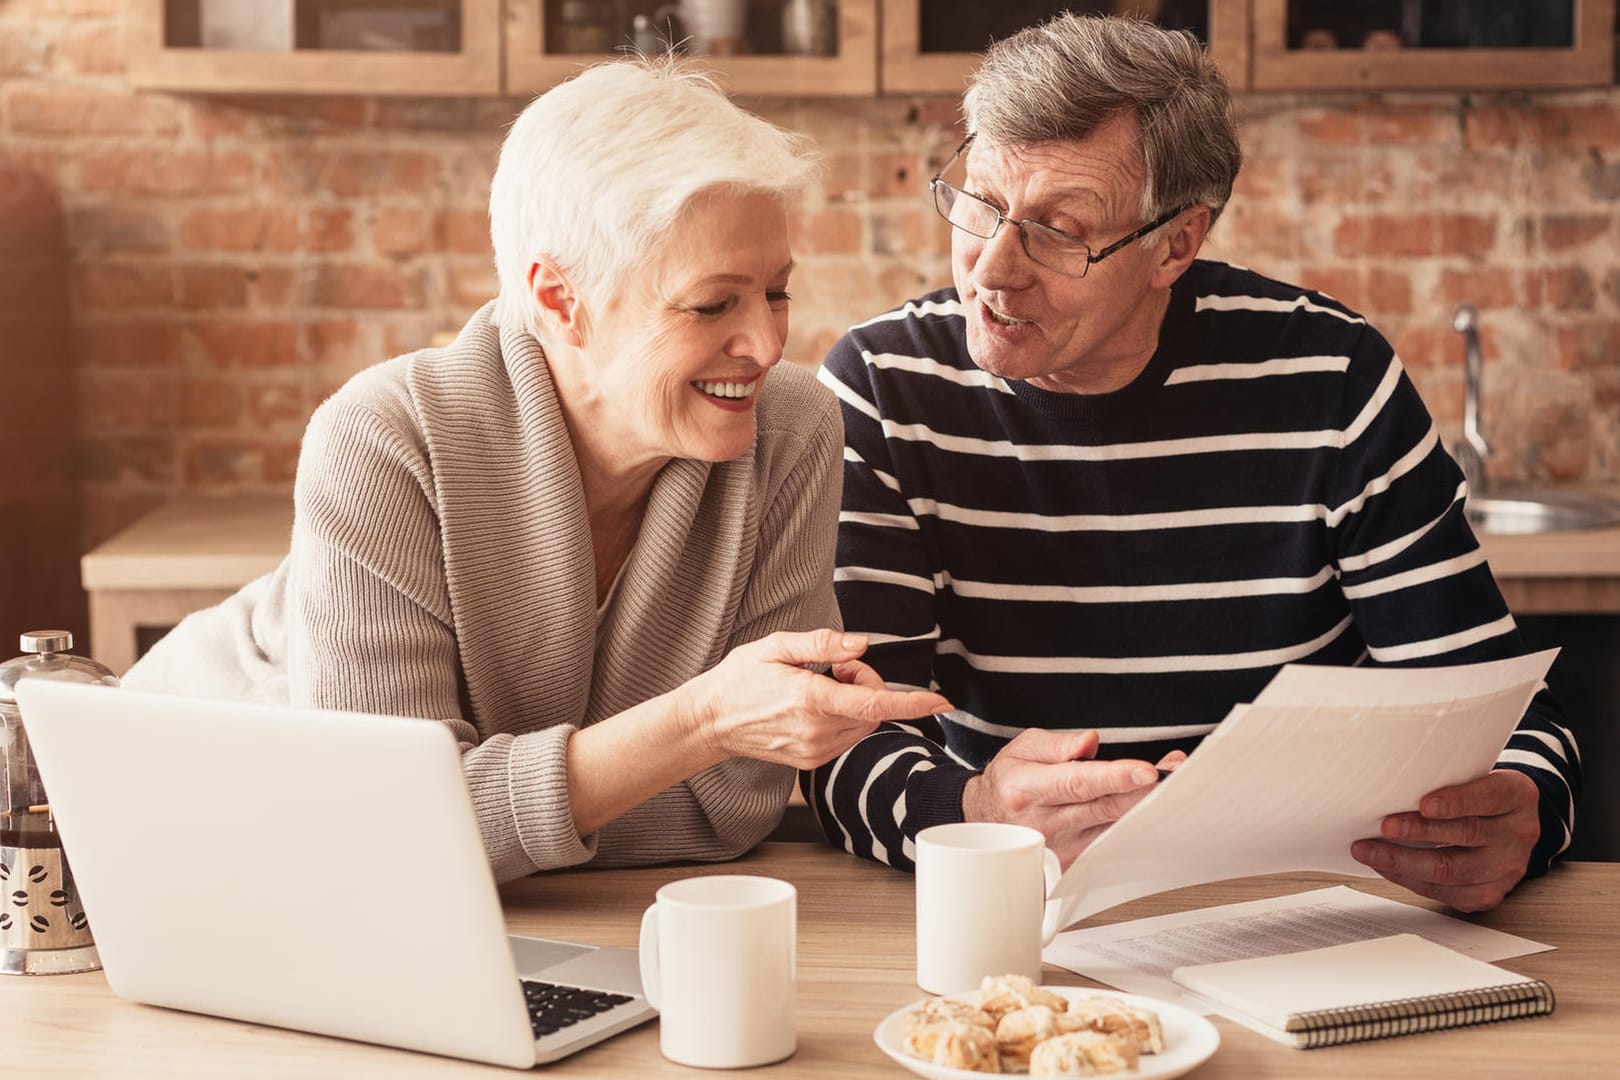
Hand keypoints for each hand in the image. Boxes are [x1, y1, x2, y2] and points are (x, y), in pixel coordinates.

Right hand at [683, 629, 951, 769]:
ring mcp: (815, 750)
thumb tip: (861, 644)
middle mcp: (816, 731)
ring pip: (865, 725)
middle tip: (833, 667)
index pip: (874, 705)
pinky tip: (815, 706)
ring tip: (819, 685)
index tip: (942, 702)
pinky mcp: (812, 761)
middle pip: (874, 710)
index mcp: (810, 700)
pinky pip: (848, 737)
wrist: (711, 722)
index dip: (913, 704)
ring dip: (857, 702)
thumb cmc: (741, 678)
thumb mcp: (775, 646)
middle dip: (866, 683)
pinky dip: (845, 718)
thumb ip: (820, 644)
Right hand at [962, 729, 1182, 866]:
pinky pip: (1113, 843)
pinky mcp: (1074, 862)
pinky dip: (1137, 825)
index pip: (1077, 782)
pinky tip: (1154, 808)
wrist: (988, 821)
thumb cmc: (1009, 782)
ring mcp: (1061, 847)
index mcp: (1027, 789)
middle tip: (1176, 774)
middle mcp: (1044, 822)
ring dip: (1147, 806)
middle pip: (1105, 807)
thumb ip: (1058, 744)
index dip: (1115, 777)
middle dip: (1144, 789)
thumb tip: (1089, 742)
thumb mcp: (1023, 748)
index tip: (1146, 770)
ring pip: (1114, 827)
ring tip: (1174, 782)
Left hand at [1350, 769, 1540, 911]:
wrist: (1506, 825)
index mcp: (1517, 796)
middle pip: (1466, 834)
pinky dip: (1408, 879)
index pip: (1489, 796)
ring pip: (1451, 870)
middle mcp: (1519, 833)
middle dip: (1419, 832)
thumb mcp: (1473, 776)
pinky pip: (1445, 892)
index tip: (1424, 804)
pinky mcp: (1489, 893)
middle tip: (1384, 826)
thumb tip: (1390, 784)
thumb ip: (1445, 778)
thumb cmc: (1477, 796)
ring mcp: (1508, 868)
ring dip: (1402, 861)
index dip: (1456, 802)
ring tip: (1368, 850)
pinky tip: (1385, 867)